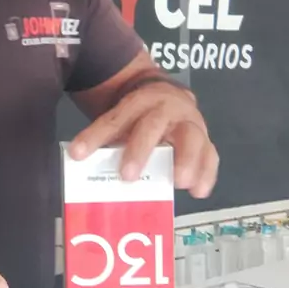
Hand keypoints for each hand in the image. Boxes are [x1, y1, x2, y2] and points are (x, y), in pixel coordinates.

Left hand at [69, 82, 218, 198]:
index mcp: (136, 103)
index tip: (78, 155)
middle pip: (152, 126)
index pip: (113, 120)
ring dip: (186, 161)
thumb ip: (106, 140)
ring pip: (191, 137)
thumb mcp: (120, 120)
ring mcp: (189, 122)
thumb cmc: (138, 117)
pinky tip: (199, 192)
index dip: (94, 137)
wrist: (168, 95)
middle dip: (140, 151)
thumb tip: (80, 166)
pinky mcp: (205, 138)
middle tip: (128, 177)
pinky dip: (207, 173)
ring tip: (180, 183)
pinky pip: (210, 154)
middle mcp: (165, 108)